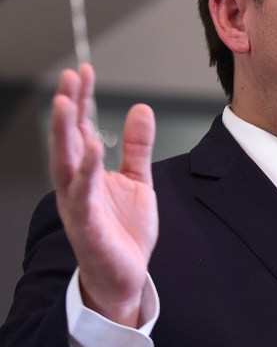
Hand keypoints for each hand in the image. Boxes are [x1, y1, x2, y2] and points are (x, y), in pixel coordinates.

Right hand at [49, 64, 157, 327]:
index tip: (82, 71)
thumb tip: (141, 109)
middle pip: (67, 140)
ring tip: (67, 103)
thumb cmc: (125, 231)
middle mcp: (76, 186)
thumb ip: (137, 147)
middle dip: (66, 109)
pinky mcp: (88, 227)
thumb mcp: (138, 181)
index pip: (80, 130)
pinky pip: (84, 196)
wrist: (125, 276)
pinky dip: (86, 173)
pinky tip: (92, 149)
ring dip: (65, 134)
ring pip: (66, 164)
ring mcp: (79, 206)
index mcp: (86, 173)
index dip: (81, 101)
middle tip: (68, 78)